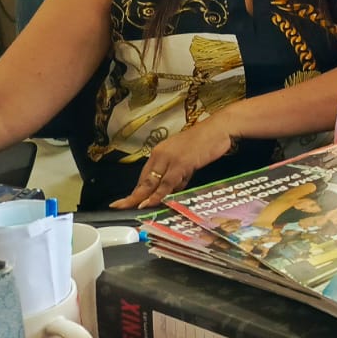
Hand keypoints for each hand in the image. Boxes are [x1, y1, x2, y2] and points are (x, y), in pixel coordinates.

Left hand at [111, 114, 236, 207]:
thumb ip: (178, 175)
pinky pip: (167, 183)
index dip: (136, 190)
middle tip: (118, 206)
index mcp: (160, 152)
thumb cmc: (205, 143)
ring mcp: (170, 159)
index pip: (145, 175)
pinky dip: (158, 194)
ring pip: (152, 183)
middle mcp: (160, 155)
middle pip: (144, 180)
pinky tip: (150, 202)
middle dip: (132, 196)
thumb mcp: (187, 160)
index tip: (127, 201)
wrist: (218, 129)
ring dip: (142, 197)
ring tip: (133, 208)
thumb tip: (172, 190)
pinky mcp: (181, 163)